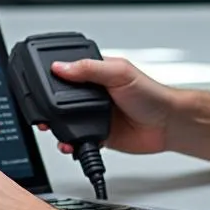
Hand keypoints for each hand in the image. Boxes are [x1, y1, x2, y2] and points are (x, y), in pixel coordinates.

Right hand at [41, 57, 174, 155]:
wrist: (168, 125)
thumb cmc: (152, 94)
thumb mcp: (120, 73)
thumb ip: (90, 69)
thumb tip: (61, 66)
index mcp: (97, 72)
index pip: (68, 70)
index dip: (53, 76)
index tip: (40, 82)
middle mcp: (93, 93)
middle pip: (61, 97)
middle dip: (48, 105)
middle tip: (42, 111)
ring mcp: (94, 114)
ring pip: (65, 120)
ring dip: (56, 126)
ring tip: (51, 128)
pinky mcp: (97, 134)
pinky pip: (77, 139)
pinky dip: (69, 143)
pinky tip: (69, 142)